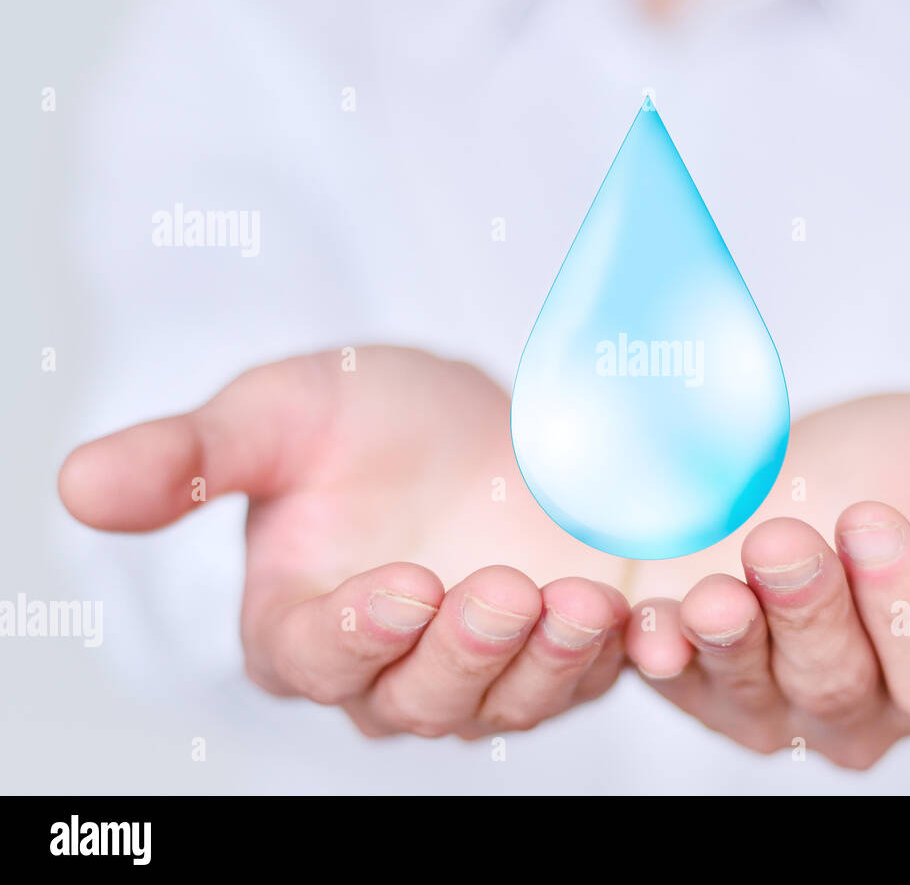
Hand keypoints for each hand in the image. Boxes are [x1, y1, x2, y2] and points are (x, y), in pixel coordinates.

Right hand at [58, 347, 630, 737]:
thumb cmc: (367, 418)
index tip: (403, 586)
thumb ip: (194, 455)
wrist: (474, 417)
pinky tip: (631, 615)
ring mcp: (477, 669)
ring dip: (542, 661)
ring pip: (501, 702)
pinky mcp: (552, 656)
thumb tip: (74, 484)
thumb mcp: (281, 412)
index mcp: (304, 624)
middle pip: (415, 696)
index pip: (315, 658)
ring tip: (581, 601)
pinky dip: (604, 657)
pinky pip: (578, 679)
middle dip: (461, 651)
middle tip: (501, 591)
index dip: (355, 633)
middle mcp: (388, 668)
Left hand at [623, 395, 909, 767]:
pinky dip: (661, 658)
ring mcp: (775, 700)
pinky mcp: (700, 678)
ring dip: (731, 640)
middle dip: (812, 611)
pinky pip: (679, 686)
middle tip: (786, 534)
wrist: (798, 456)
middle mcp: (866, 707)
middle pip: (843, 688)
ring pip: (758, 693)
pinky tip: (643, 621)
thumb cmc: (904, 463)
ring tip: (709, 585)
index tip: (875, 515)